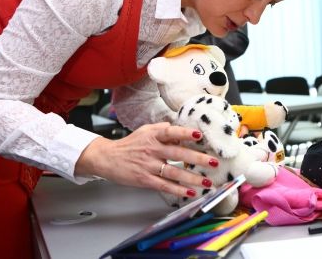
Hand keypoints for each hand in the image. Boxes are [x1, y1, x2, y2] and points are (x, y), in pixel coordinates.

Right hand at [75, 122, 218, 197]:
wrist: (108, 158)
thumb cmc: (130, 144)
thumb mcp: (145, 130)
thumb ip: (163, 129)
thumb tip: (182, 130)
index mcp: (153, 136)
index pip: (171, 132)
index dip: (185, 133)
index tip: (198, 136)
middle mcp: (152, 149)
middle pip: (178, 154)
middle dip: (197, 159)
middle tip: (213, 162)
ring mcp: (148, 165)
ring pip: (173, 172)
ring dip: (192, 178)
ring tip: (206, 182)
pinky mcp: (144, 179)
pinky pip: (164, 185)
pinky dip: (178, 190)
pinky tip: (190, 192)